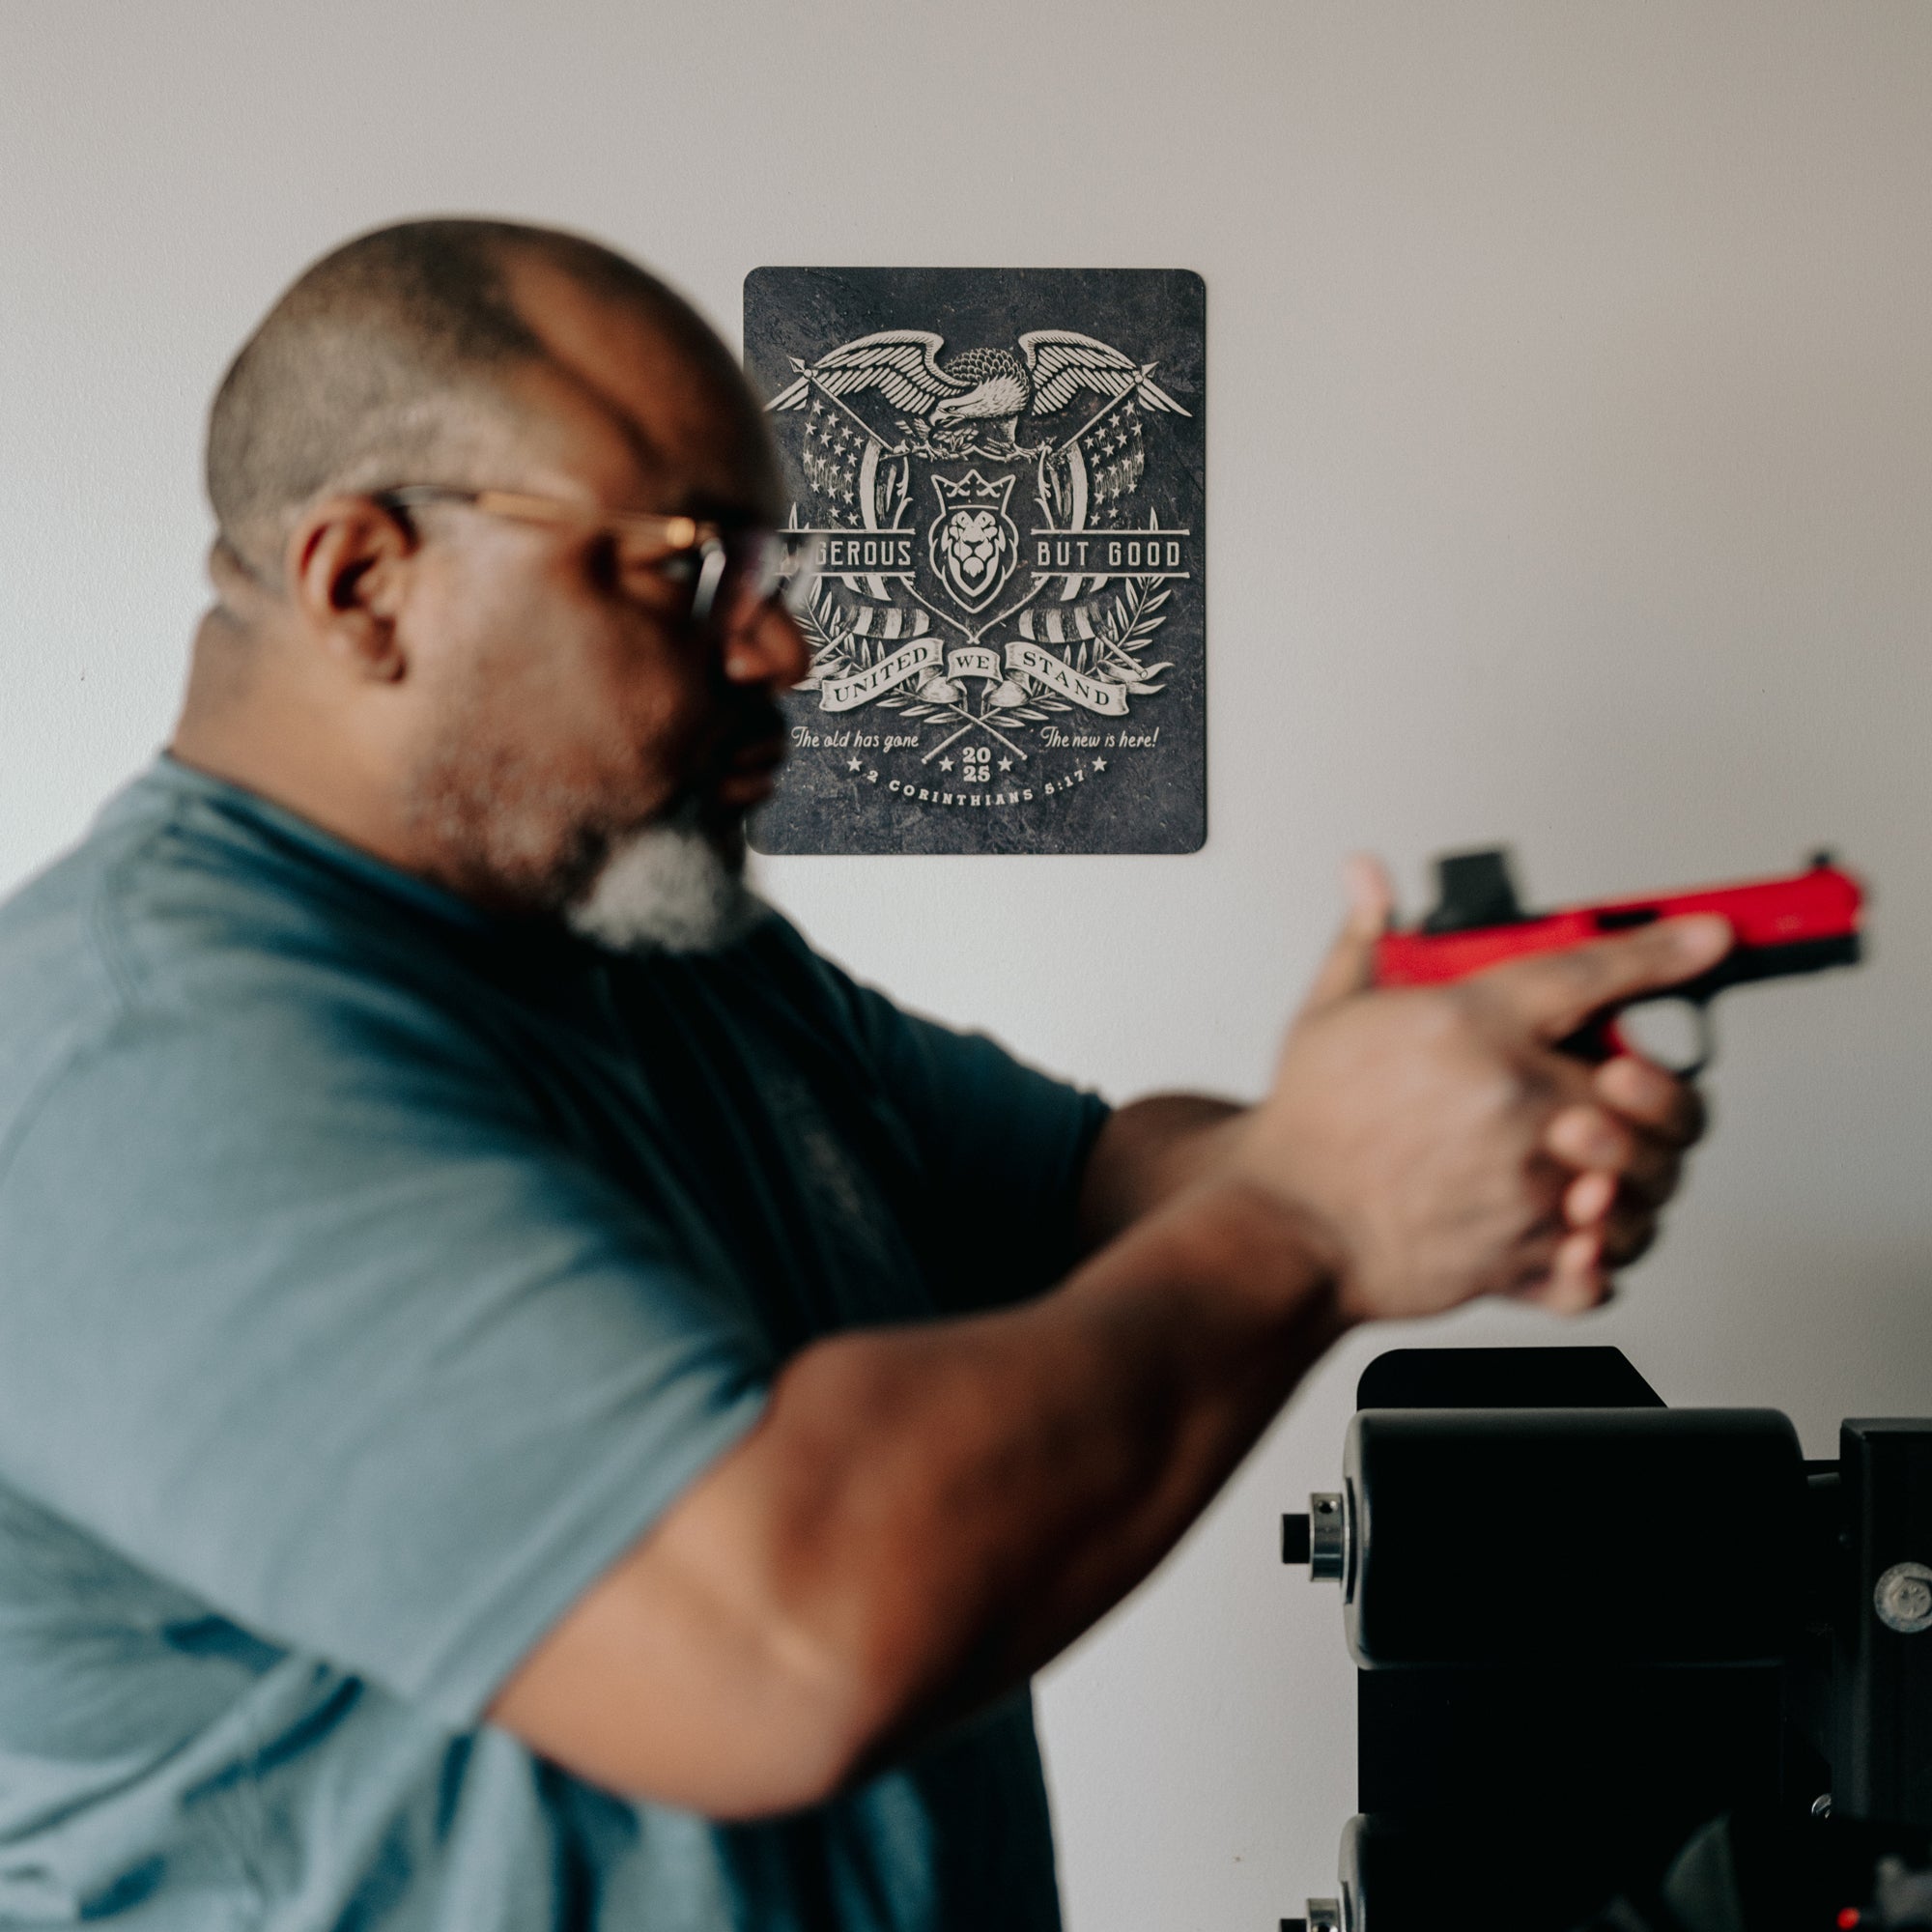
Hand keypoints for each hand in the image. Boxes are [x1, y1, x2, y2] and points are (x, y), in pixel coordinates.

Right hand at [1231, 857, 1728, 1323]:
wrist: (1278, 1224)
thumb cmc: (1305, 1126)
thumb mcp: (1327, 1011)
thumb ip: (1368, 939)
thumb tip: (1368, 880)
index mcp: (1474, 1028)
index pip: (1594, 973)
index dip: (1663, 952)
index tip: (1708, 940)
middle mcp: (1516, 1103)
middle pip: (1651, 1088)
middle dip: (1661, 1088)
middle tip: (1631, 1084)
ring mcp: (1527, 1184)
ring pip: (1647, 1179)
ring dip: (1643, 1169)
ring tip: (1605, 1158)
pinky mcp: (1522, 1255)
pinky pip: (1606, 1264)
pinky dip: (1609, 1253)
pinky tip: (1588, 1228)